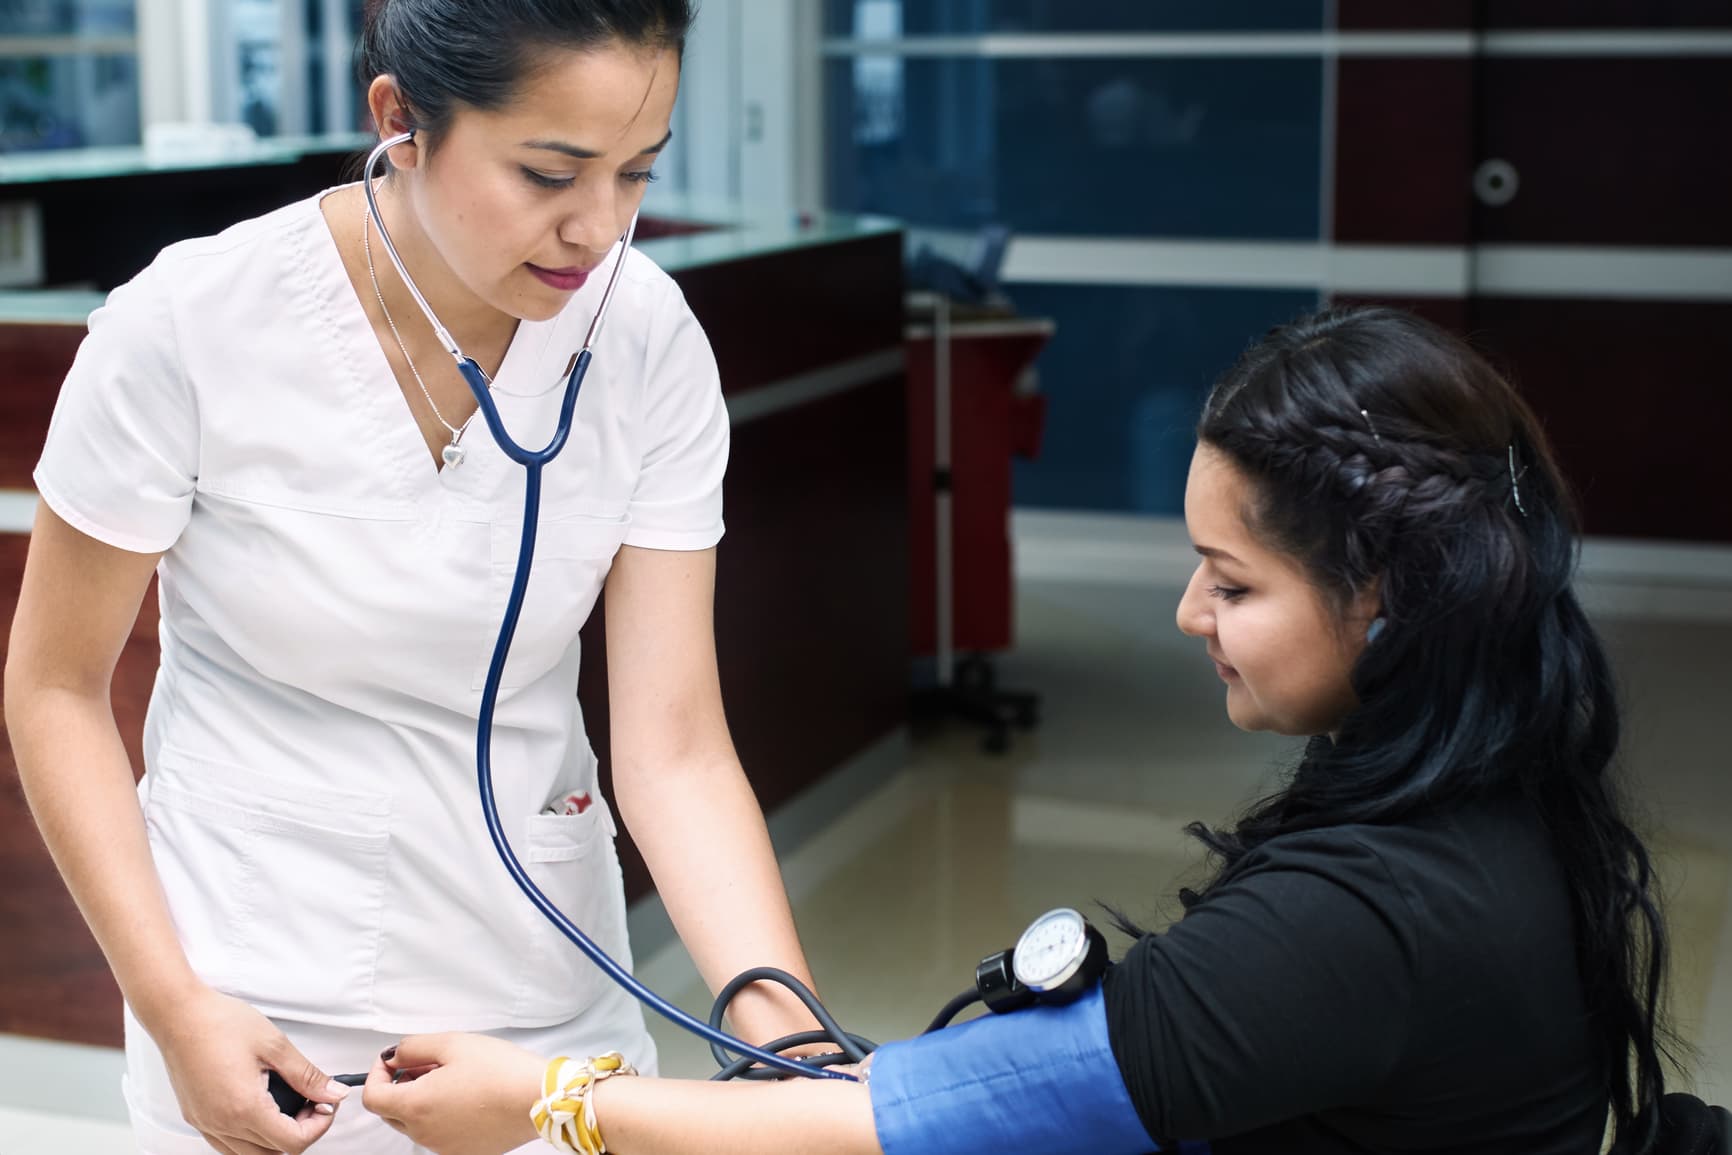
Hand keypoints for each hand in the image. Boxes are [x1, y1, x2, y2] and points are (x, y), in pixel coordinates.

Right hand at [149, 985, 345, 1154]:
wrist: (178, 1015)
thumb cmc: (219, 1023)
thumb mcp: (275, 1045)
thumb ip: (307, 1075)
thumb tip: (333, 1093)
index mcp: (244, 1107)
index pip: (293, 1143)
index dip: (319, 1125)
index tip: (325, 1103)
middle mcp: (222, 1123)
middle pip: (274, 1154)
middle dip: (300, 1132)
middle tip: (310, 1102)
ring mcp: (206, 1124)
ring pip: (250, 1154)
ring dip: (275, 1138)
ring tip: (287, 1104)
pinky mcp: (196, 1118)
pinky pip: (228, 1144)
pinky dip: (251, 1137)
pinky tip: (262, 1108)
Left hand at [362, 1033, 545, 1154]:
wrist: (537, 1098)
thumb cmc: (500, 1071)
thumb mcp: (452, 1043)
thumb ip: (412, 1047)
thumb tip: (394, 1056)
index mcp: (416, 1106)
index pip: (372, 1096)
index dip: (375, 1074)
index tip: (391, 1061)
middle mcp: (424, 1133)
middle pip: (391, 1112)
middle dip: (398, 1086)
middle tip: (423, 1065)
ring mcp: (443, 1146)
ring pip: (415, 1124)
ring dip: (420, 1100)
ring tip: (451, 1077)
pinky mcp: (462, 1151)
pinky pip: (438, 1134)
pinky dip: (441, 1116)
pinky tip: (465, 1096)